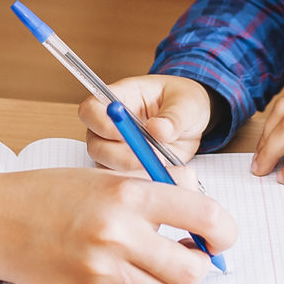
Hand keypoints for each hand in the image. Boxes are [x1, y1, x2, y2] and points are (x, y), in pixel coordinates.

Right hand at [0, 166, 236, 283]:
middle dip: (199, 264)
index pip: (202, 214)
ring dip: (168, 278)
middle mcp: (119, 234)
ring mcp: (103, 271)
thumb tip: (199, 207)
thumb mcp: (104, 178)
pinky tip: (111, 266)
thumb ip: (152, 192)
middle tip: (192, 253)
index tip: (222, 234)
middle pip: (191, 269)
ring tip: (148, 257)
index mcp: (127, 194)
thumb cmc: (49, 193)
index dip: (223, 229)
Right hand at [79, 75, 212, 185]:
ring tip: (160, 168)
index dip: (102, 123)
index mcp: (118, 99)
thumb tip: (157, 130)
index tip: (126, 135)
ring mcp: (115, 150)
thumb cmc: (184, 103)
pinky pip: (123, 183)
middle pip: (96, 145)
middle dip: (121, 157)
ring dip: (132, 172)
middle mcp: (109, 126)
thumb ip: (174, 116)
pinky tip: (159, 179)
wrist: (192, 124)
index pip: (91, 110)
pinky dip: (140, 184)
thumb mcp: (188, 103)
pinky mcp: (126, 170)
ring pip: (108, 168)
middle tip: (151, 160)